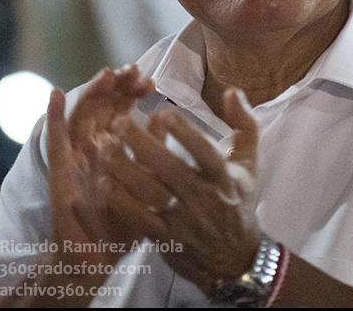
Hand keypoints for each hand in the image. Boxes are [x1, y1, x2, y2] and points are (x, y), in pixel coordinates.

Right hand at [47, 65, 153, 261]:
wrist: (92, 259)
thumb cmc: (120, 223)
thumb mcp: (143, 186)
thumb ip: (151, 155)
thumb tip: (164, 121)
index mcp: (114, 150)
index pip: (122, 112)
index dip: (132, 94)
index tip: (147, 79)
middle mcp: (93, 149)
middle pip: (101, 109)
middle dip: (115, 88)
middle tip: (130, 70)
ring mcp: (75, 158)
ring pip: (81, 118)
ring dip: (90, 94)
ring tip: (104, 74)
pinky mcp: (59, 171)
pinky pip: (55, 142)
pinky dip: (52, 118)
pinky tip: (55, 94)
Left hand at [91, 86, 259, 294]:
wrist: (234, 260)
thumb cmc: (238, 201)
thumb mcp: (249, 163)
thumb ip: (245, 125)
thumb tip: (232, 91)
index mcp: (222, 177)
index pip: (204, 152)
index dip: (184, 133)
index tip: (162, 112)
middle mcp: (201, 197)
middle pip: (170, 169)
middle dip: (143, 145)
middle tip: (118, 123)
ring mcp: (181, 219)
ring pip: (150, 193)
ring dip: (125, 169)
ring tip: (104, 147)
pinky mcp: (164, 237)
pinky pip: (140, 219)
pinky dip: (121, 202)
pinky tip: (103, 182)